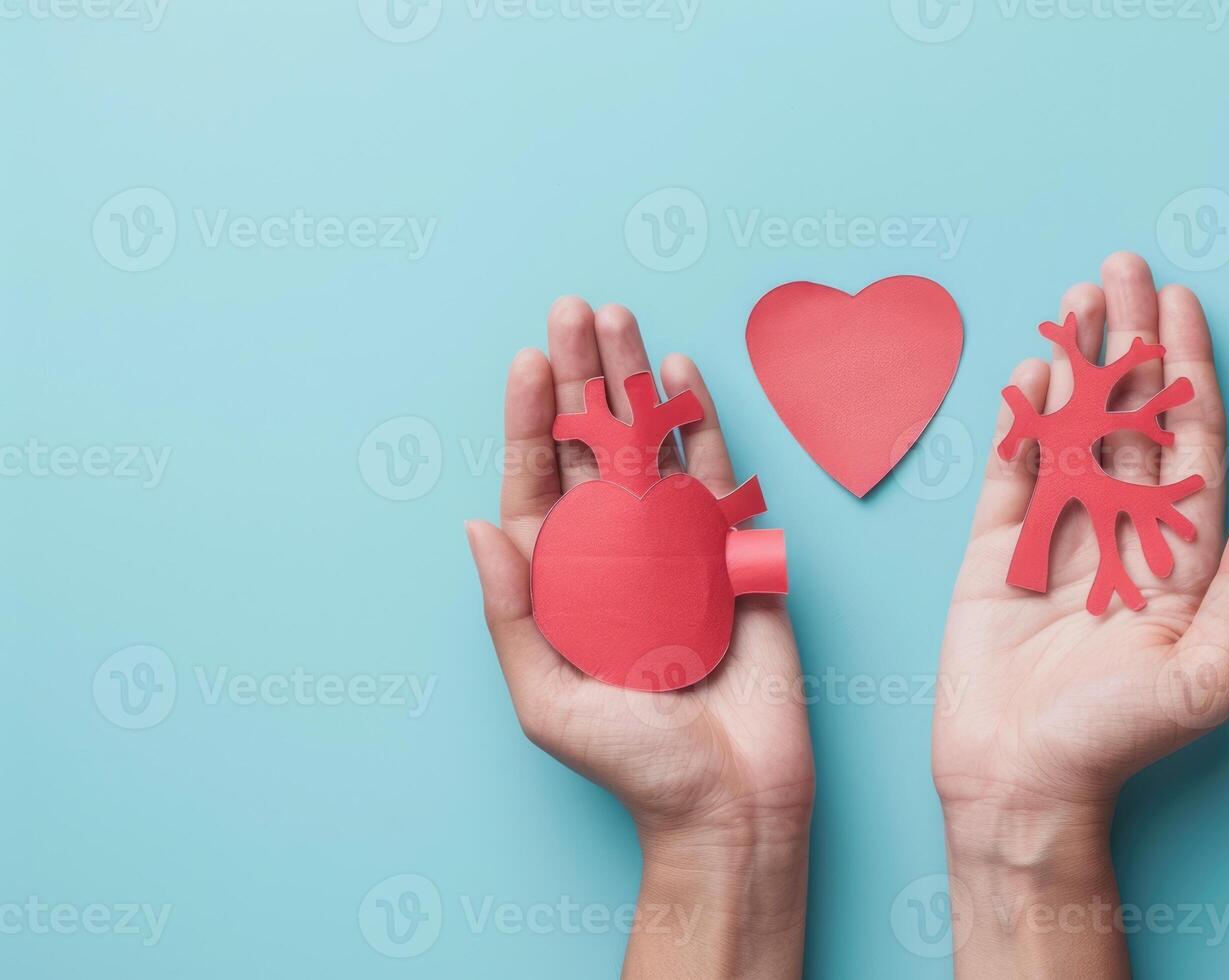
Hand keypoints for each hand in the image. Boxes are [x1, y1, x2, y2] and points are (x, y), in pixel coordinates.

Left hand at [465, 298, 812, 978]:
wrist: (733, 799)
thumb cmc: (635, 763)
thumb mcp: (546, 700)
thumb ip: (512, 615)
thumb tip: (475, 525)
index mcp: (566, 584)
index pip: (540, 484)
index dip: (533, 421)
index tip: (530, 361)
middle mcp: (618, 554)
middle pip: (596, 447)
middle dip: (584, 377)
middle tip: (573, 310)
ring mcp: (678, 548)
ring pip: (654, 445)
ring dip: (637, 381)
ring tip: (619, 319)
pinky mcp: (735, 553)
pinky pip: (716, 474)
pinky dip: (702, 421)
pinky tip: (684, 372)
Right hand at [932, 254, 1228, 975]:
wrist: (1017, 783)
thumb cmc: (1115, 741)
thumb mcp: (1206, 676)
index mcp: (1180, 558)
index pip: (1189, 441)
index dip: (1187, 371)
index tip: (1182, 304)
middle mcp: (1122, 535)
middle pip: (1129, 417)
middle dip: (1129, 342)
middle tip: (1125, 268)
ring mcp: (1057, 538)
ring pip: (1070, 428)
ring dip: (1075, 361)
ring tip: (1078, 295)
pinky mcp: (996, 551)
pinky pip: (1011, 467)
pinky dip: (1020, 414)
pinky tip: (1030, 366)